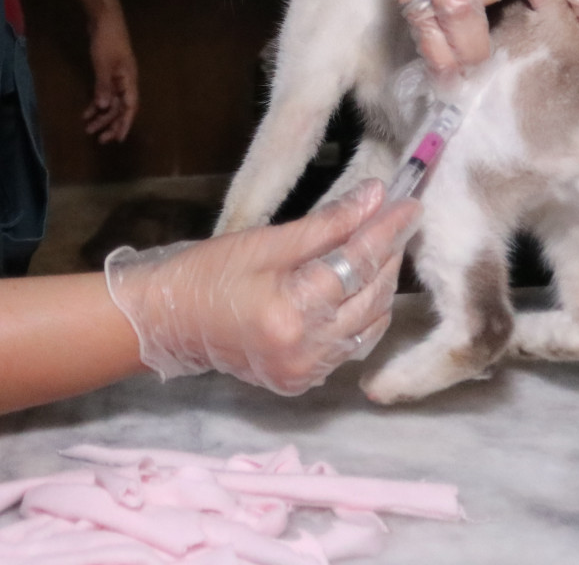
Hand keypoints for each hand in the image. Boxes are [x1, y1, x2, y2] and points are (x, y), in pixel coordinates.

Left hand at [83, 10, 138, 142]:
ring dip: (101, 116)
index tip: (118, 139)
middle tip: (99, 139)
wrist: (105, 19)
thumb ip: (104, 87)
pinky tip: (86, 113)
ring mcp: (117, 77)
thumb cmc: (107, 42)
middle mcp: (125, 82)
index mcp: (129, 81)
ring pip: (111, 102)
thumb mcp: (103, 65)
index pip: (130, 108)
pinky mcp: (107, 73)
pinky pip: (103, 93)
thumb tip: (104, 108)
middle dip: (110, 124)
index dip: (125, 124)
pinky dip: (96, 103)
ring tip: (88, 129)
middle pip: (120, 108)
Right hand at [104, 180, 418, 394]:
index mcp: (291, 312)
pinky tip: (360, 288)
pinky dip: (362, 315)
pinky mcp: (303, 383)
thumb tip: (374, 197)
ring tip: (382, 250)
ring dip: (380, 286)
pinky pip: (350, 346)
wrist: (168, 323)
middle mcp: (305, 351)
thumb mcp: (266, 241)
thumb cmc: (209, 273)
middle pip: (370, 298)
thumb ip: (327, 224)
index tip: (410, 204)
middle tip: (400, 221)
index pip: (356, 264)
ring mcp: (305, 374)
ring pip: (368, 326)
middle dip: (389, 256)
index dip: (386, 232)